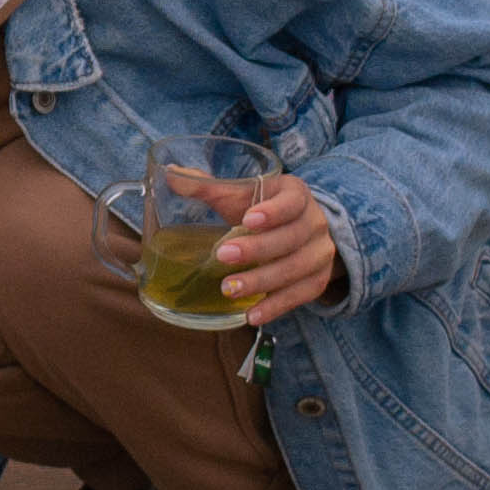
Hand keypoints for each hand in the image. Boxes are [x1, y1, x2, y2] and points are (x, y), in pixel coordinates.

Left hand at [214, 175, 339, 325]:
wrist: (304, 232)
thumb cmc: (264, 209)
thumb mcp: (243, 194)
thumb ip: (210, 186)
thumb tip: (170, 174)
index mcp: (296, 195)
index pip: (291, 202)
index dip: (272, 211)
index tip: (247, 220)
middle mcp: (315, 223)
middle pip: (291, 238)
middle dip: (257, 249)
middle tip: (223, 255)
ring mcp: (320, 254)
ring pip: (295, 269)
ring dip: (262, 281)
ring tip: (230, 290)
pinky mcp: (317, 280)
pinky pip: (300, 295)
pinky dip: (276, 306)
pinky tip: (252, 315)